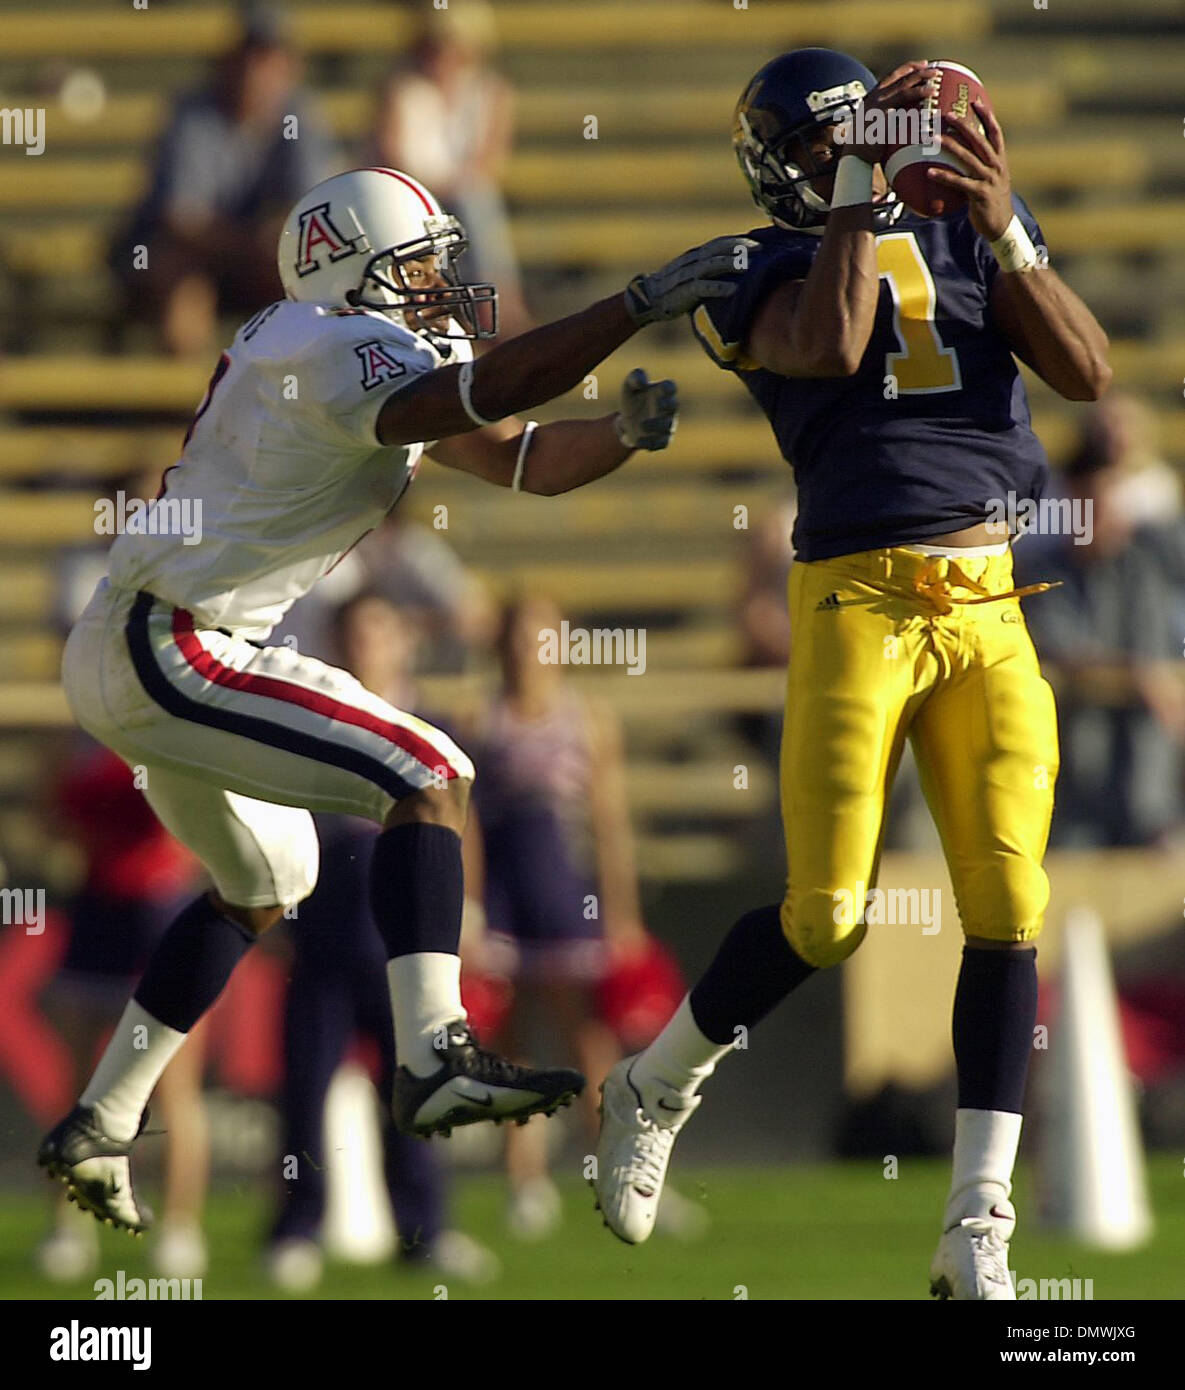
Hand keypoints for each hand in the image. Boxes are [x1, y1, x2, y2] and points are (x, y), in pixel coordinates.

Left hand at [614, 368, 677, 450]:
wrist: (628, 420)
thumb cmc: (633, 398)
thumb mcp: (629, 386)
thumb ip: (635, 378)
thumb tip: (642, 382)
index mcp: (662, 392)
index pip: (670, 387)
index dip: (668, 388)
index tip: (661, 389)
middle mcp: (668, 408)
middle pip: (673, 405)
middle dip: (666, 405)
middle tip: (657, 405)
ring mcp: (667, 424)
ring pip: (667, 426)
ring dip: (656, 426)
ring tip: (641, 425)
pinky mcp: (662, 439)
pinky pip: (661, 443)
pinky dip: (650, 443)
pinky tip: (638, 441)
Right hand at [624, 235, 757, 324]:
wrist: (648, 298)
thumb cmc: (675, 288)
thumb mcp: (692, 274)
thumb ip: (709, 271)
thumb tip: (734, 272)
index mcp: (696, 255)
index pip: (719, 243)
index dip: (738, 241)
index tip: (759, 242)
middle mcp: (692, 260)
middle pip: (718, 249)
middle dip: (739, 247)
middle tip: (760, 249)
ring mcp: (687, 275)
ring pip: (712, 264)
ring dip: (731, 263)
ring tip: (749, 266)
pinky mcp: (684, 291)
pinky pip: (704, 287)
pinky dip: (719, 287)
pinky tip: (734, 290)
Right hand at [838, 59, 934, 166]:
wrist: (854, 158)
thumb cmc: (864, 145)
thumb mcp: (872, 123)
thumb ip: (885, 114)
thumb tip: (901, 114)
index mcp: (873, 97)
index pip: (892, 77)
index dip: (909, 68)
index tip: (923, 64)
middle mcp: (875, 98)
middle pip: (900, 79)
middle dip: (919, 72)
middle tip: (935, 70)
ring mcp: (878, 108)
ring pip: (902, 89)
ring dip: (920, 84)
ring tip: (934, 84)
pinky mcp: (883, 118)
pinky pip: (903, 105)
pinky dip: (918, 99)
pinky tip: (929, 98)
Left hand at [931, 100, 1013, 240]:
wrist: (1002, 226)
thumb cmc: (991, 202)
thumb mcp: (990, 180)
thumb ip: (980, 166)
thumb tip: (962, 156)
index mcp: (1000, 160)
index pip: (995, 132)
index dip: (986, 116)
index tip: (976, 100)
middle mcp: (996, 166)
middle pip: (980, 140)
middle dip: (964, 124)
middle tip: (947, 113)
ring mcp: (989, 179)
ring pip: (969, 158)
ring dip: (950, 146)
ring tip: (934, 137)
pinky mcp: (980, 194)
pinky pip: (959, 183)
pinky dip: (944, 177)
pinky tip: (929, 172)